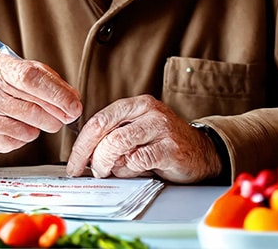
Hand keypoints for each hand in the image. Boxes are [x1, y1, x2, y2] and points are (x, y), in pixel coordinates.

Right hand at [0, 55, 81, 152]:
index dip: (57, 93)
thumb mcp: (20, 70)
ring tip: (35, 116)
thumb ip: (49, 80)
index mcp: (0, 67)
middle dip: (58, 115)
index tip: (75, 105)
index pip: (32, 79)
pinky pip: (22, 141)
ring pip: (31, 129)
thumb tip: (73, 99)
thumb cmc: (1, 84)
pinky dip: (27, 134)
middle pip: (35, 108)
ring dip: (43, 125)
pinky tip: (18, 124)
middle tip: (66, 115)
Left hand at [65, 95, 220, 182]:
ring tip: (110, 172)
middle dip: (88, 153)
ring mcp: (160, 127)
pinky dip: (129, 169)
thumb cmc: (165, 145)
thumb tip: (86, 158)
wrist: (203, 153)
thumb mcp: (136, 136)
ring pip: (117, 142)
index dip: (81, 143)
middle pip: (104, 128)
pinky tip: (134, 171)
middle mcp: (148, 111)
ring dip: (107, 162)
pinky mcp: (170, 148)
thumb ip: (113, 141)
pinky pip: (138, 159)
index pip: (98, 120)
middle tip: (84, 171)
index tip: (74, 163)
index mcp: (135, 105)